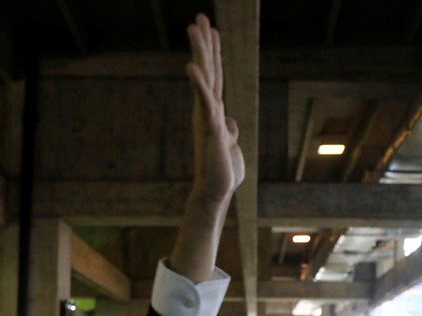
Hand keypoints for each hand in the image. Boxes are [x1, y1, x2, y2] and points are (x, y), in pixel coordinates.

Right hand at [186, 14, 244, 204]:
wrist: (216, 192)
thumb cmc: (223, 172)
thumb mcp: (230, 145)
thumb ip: (228, 130)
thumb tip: (229, 121)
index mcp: (213, 111)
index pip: (214, 76)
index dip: (214, 53)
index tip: (212, 29)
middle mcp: (207, 110)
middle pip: (208, 70)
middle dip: (204, 43)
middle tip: (199, 16)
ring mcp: (207, 117)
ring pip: (204, 79)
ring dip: (199, 53)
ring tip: (193, 27)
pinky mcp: (210, 129)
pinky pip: (204, 102)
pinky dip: (198, 84)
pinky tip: (191, 66)